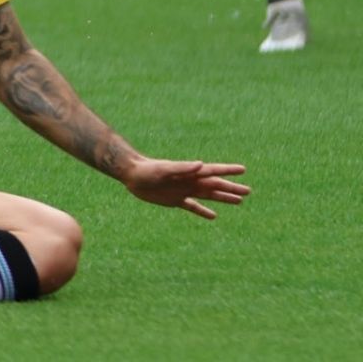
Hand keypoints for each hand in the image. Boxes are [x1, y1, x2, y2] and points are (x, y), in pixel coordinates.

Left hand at [119, 158, 249, 219]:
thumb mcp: (165, 169)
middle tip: (248, 191)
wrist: (132, 175)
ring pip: (208, 196)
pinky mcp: (175, 200)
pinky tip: (213, 216)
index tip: (243, 169)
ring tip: (238, 201)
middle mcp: (190, 181)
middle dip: (231, 188)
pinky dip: (203, 211)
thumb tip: (201, 164)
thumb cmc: (148, 170)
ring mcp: (184, 191)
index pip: (213, 171)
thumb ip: (183, 167)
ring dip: (223, 198)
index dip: (228, 170)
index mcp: (190, 173)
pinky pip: (193, 207)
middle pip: (215, 186)